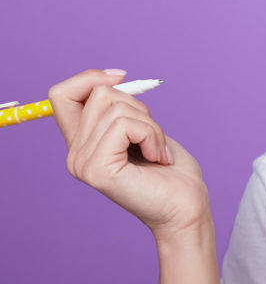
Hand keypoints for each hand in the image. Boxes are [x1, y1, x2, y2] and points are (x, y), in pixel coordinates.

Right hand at [50, 68, 210, 239]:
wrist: (186, 206)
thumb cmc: (171, 170)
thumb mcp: (143, 127)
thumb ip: (119, 108)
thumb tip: (111, 77)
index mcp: (82, 142)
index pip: (61, 94)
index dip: (90, 78)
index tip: (121, 77)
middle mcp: (75, 154)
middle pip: (98, 94)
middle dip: (138, 106)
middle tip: (152, 137)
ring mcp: (82, 163)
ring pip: (115, 109)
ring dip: (150, 125)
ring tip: (157, 150)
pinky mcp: (97, 170)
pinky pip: (125, 126)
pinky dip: (151, 135)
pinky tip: (157, 158)